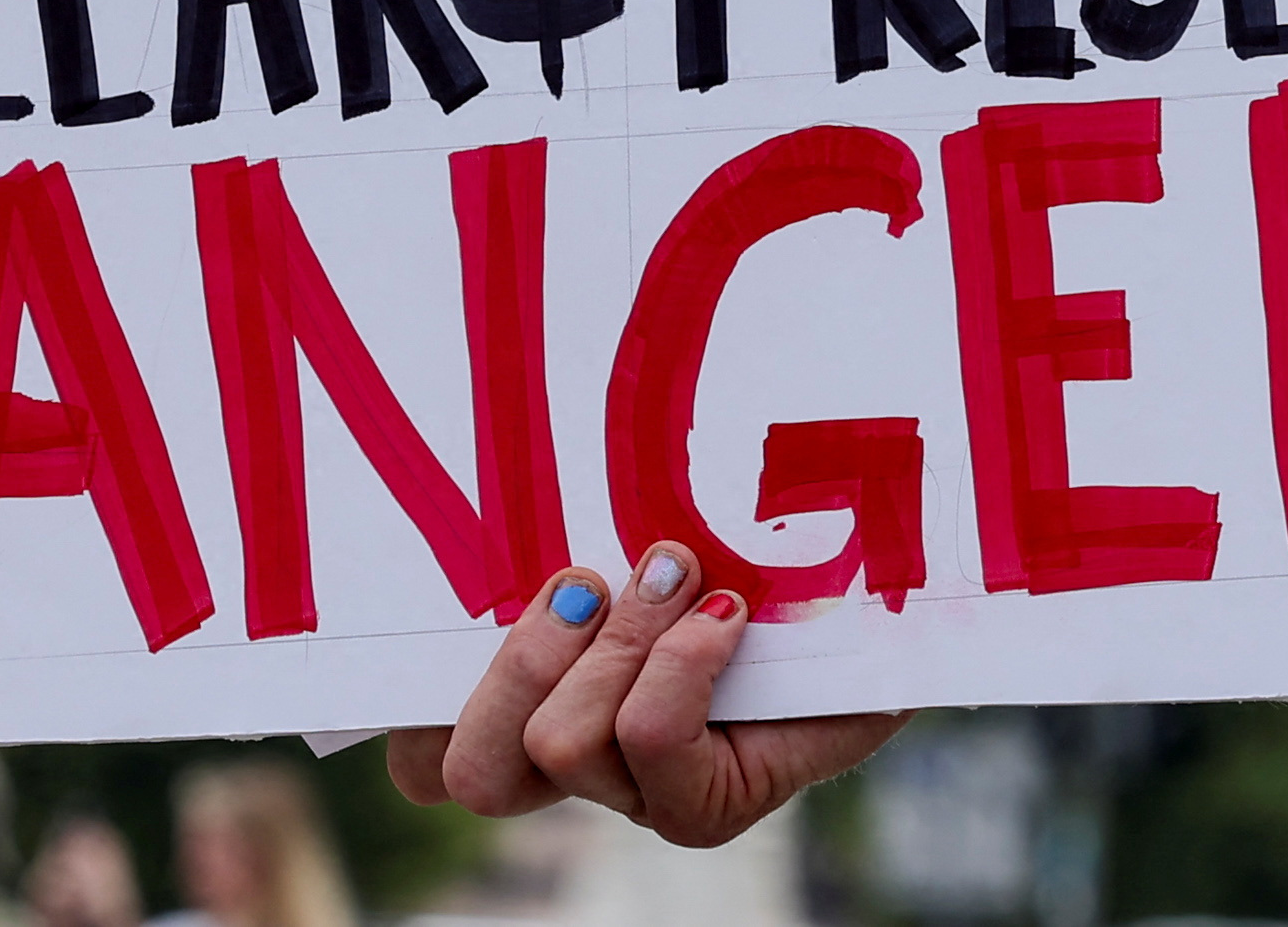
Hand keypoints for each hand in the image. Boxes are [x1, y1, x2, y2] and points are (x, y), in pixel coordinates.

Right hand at [384, 542, 904, 848]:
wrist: (866, 613)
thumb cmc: (733, 560)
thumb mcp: (629, 528)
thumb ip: (553, 528)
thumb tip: (475, 481)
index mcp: (525, 720)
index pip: (423, 756)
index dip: (422, 702)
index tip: (489, 597)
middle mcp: (572, 776)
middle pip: (474, 768)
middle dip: (525, 657)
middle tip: (587, 581)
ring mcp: (638, 798)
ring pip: (562, 746)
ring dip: (616, 647)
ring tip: (676, 580)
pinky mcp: (709, 806)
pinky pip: (659, 744)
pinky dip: (682, 665)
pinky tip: (726, 616)